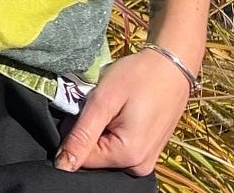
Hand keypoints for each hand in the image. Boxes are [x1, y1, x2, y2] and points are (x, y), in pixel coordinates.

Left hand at [54, 49, 191, 175]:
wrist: (170, 65)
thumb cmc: (138, 76)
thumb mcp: (104, 100)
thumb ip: (83, 134)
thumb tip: (63, 165)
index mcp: (128, 157)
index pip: (83, 159)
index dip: (74, 133)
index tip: (84, 108)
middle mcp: (139, 167)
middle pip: (95, 157)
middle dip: (89, 132)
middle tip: (100, 104)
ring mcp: (146, 160)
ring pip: (106, 151)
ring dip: (101, 130)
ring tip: (112, 106)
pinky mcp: (148, 151)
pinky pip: (119, 147)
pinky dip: (113, 130)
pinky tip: (120, 111)